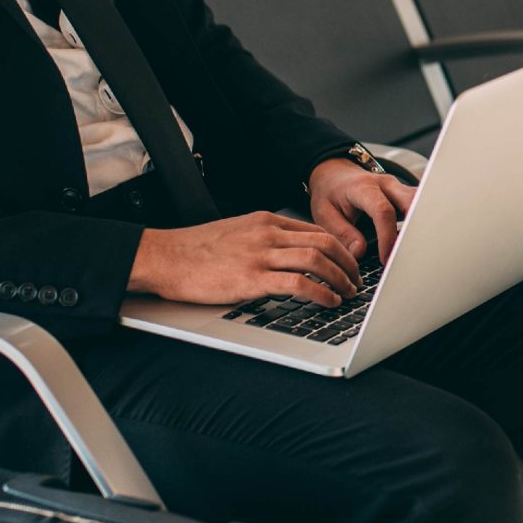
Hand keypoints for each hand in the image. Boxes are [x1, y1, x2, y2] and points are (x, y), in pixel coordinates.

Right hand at [129, 211, 361, 307]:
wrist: (165, 257)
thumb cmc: (196, 250)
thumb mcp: (237, 233)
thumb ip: (264, 239)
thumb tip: (289, 255)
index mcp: (265, 221)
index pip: (316, 230)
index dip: (340, 248)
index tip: (350, 263)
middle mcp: (268, 234)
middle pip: (324, 242)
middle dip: (348, 263)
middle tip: (357, 280)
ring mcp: (260, 255)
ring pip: (317, 259)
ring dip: (340, 278)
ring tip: (347, 293)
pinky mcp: (252, 279)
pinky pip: (299, 283)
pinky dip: (321, 293)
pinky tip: (328, 301)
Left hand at [306, 158, 416, 264]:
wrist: (335, 175)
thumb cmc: (330, 194)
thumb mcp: (325, 214)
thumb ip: (342, 233)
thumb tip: (359, 252)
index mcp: (363, 187)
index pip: (383, 211)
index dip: (388, 236)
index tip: (386, 258)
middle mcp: (386, 184)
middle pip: (411, 201)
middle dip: (415, 229)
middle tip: (409, 255)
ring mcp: (398, 188)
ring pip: (421, 202)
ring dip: (420, 226)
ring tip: (413, 250)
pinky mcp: (405, 195)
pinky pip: (419, 207)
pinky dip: (420, 224)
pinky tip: (413, 242)